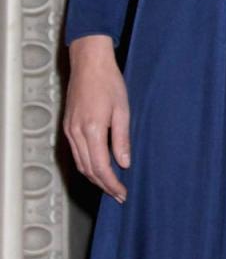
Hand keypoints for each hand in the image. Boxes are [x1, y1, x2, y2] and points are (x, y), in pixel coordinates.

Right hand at [63, 35, 129, 201]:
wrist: (89, 63)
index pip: (100, 167)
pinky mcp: (67, 126)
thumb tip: (124, 164)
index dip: (111, 184)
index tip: (122, 193)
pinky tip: (97, 167)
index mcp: (92, 130)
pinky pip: (76, 153)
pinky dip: (86, 165)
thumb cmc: (109, 83)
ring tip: (110, 186)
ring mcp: (69, 130)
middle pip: (88, 170)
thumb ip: (122, 139)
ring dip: (94, 177)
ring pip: (80, 164)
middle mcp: (77, 133)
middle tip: (118, 194)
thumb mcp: (123, 110)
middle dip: (104, 185)